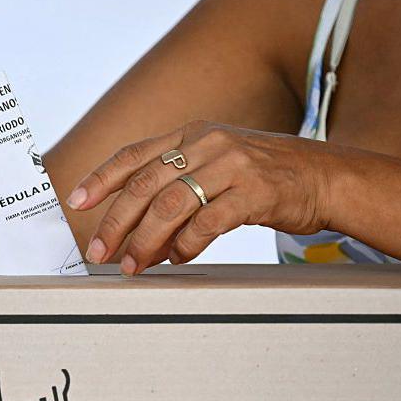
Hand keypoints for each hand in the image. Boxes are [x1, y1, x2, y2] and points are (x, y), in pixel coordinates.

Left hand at [66, 120, 337, 274]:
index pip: (134, 155)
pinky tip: (178, 259)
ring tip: (132, 265)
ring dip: (145, 241)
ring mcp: (232, 165)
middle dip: (116, 222)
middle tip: (99, 251)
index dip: (100, 178)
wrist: (326, 177)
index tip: (75, 201)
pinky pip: (208, 221)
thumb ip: (178, 190)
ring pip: (171, 205)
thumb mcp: (218, 165)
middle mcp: (208, 143)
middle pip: (145, 184)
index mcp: (192, 135)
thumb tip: (139, 234)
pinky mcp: (255, 191)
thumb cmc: (266, 176)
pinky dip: (186, 244)